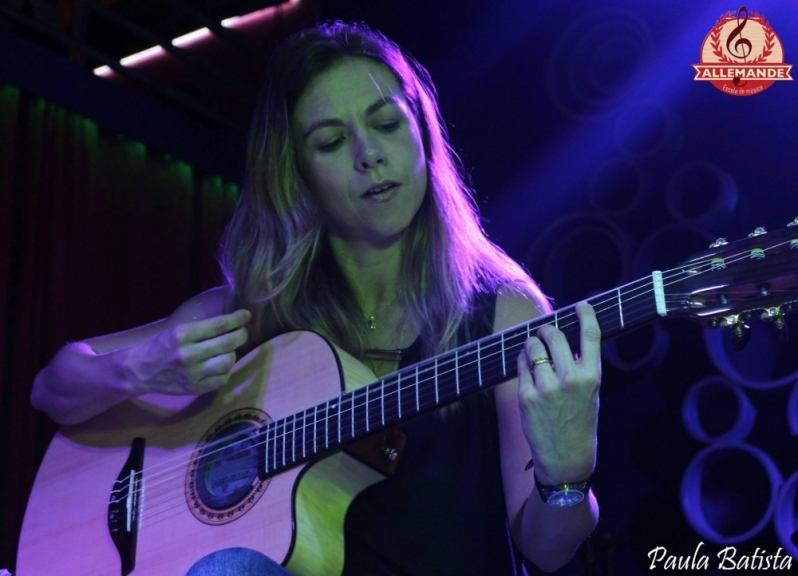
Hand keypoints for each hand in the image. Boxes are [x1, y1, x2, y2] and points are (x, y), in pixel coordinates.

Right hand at [117, 309, 250, 395]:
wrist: (138, 370)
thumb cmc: (159, 346)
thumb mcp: (177, 331)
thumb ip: (202, 329)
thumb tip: (232, 323)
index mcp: (183, 335)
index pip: (219, 325)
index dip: (237, 319)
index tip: (246, 315)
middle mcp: (188, 354)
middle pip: (228, 343)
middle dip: (241, 335)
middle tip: (242, 332)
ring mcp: (192, 373)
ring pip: (228, 361)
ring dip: (232, 354)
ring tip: (226, 351)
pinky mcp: (194, 389)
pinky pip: (222, 379)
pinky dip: (225, 371)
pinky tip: (219, 366)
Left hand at [516, 302, 600, 484]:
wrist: (566, 457)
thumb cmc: (579, 422)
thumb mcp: (591, 393)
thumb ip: (581, 367)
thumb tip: (566, 341)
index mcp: (591, 376)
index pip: (591, 335)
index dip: (586, 314)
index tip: (582, 305)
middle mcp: (570, 378)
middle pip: (555, 335)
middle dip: (547, 330)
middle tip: (545, 333)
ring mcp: (547, 386)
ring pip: (533, 346)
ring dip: (532, 344)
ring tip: (534, 352)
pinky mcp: (527, 395)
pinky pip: (521, 364)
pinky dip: (522, 360)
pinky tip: (527, 367)